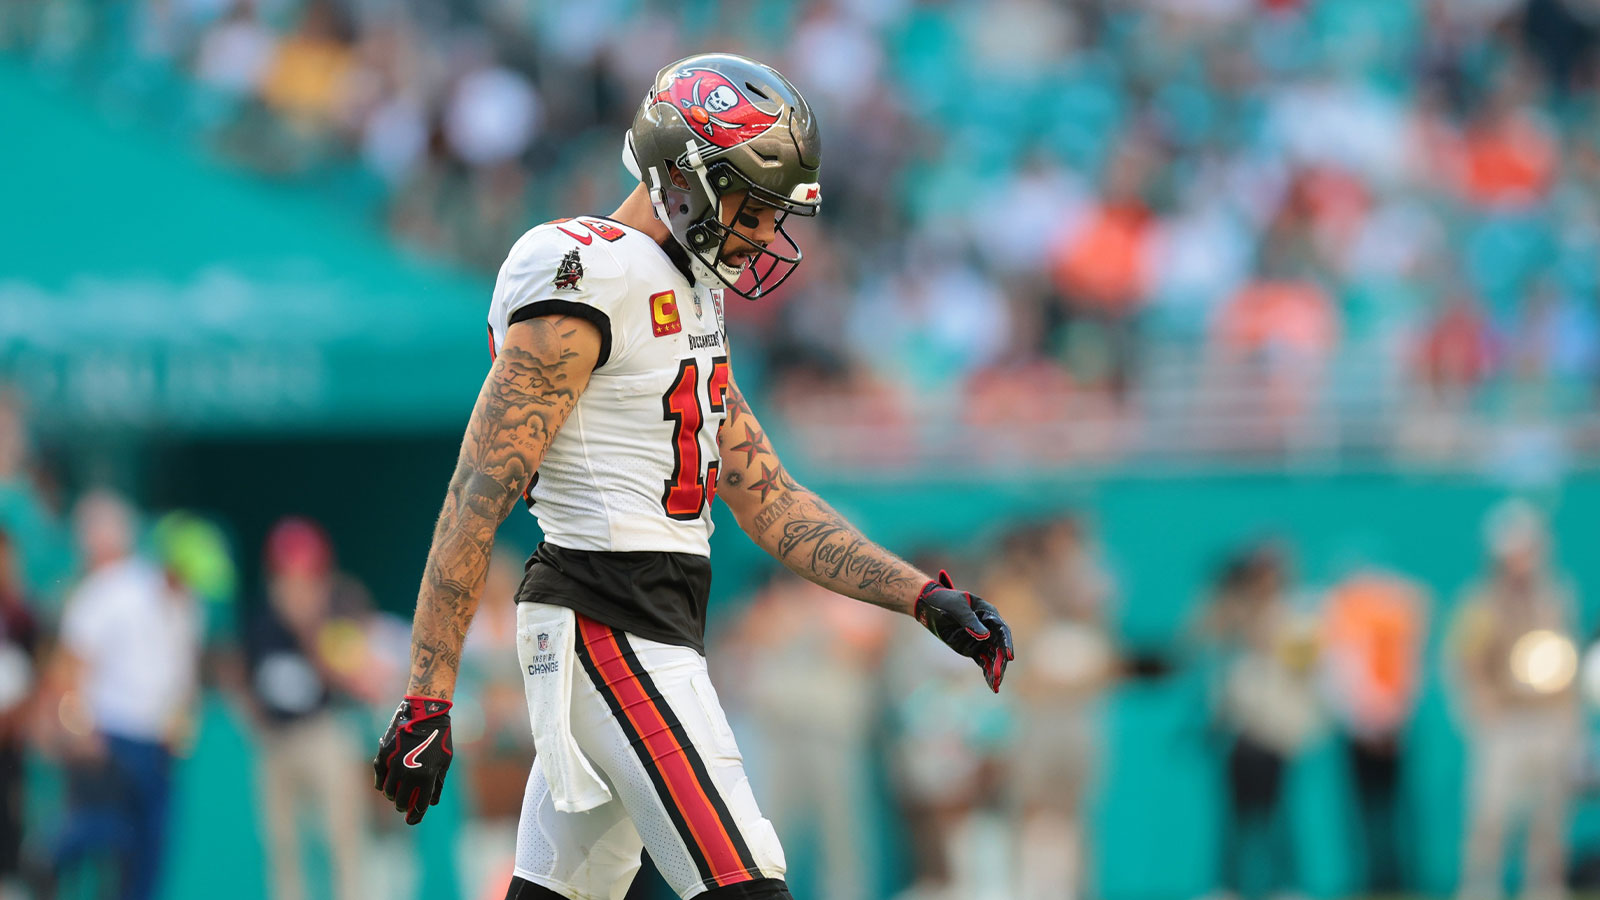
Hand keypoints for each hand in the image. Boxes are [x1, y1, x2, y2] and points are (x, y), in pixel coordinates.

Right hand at [373, 696, 452, 823]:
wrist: (424, 712)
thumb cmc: (439, 737)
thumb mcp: (444, 761)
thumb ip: (438, 783)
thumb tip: (433, 803)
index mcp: (426, 776)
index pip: (419, 805)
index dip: (417, 814)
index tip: (414, 817)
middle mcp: (408, 773)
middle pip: (401, 801)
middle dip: (404, 806)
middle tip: (406, 805)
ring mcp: (393, 764)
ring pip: (388, 792)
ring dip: (393, 796)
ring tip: (398, 794)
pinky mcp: (383, 755)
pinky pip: (379, 778)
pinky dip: (382, 784)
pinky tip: (387, 784)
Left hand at [914, 571, 1014, 691]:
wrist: (929, 606)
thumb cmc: (943, 601)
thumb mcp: (955, 607)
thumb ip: (969, 620)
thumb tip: (985, 636)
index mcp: (988, 613)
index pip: (1002, 630)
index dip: (1007, 643)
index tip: (1009, 656)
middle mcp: (989, 628)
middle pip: (999, 647)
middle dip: (1000, 662)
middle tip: (998, 676)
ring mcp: (982, 640)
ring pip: (993, 657)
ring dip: (996, 671)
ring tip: (996, 686)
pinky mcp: (974, 649)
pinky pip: (984, 662)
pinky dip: (988, 673)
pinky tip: (992, 685)